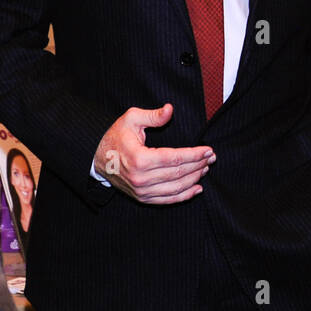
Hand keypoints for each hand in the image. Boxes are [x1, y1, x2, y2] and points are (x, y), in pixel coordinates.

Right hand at [93, 103, 214, 203]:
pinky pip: (168, 200)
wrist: (98, 158)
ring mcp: (142, 190)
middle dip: (198, 165)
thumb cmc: (116, 136)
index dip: (194, 154)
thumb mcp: (131, 119)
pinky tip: (197, 188)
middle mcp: (141, 178)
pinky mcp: (143, 198)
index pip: (175, 158)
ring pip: (176, 188)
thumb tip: (170, 109)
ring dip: (194, 179)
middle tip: (211, 157)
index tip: (208, 149)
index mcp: (139, 158)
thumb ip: (153, 115)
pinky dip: (184, 195)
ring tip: (205, 168)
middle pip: (178, 173)